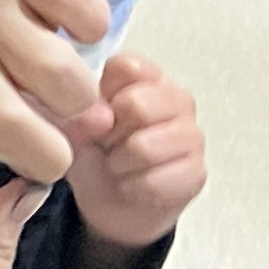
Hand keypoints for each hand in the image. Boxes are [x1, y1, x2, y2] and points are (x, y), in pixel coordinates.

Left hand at [67, 51, 207, 251]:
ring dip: (120, 163)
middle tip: (107, 145)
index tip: (97, 114)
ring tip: (119, 164)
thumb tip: (91, 116)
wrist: (111, 202)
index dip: (102, 94)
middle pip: (137, 104)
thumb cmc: (96, 153)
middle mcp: (176, 98)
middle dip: (110, 133)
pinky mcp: (196, 172)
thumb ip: (76, 113)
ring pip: (143, 146)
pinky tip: (133, 184)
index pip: (127, 67)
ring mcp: (191, 134)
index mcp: (147, 76)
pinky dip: (132, 187)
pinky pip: (154, 180)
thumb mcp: (73, 127)